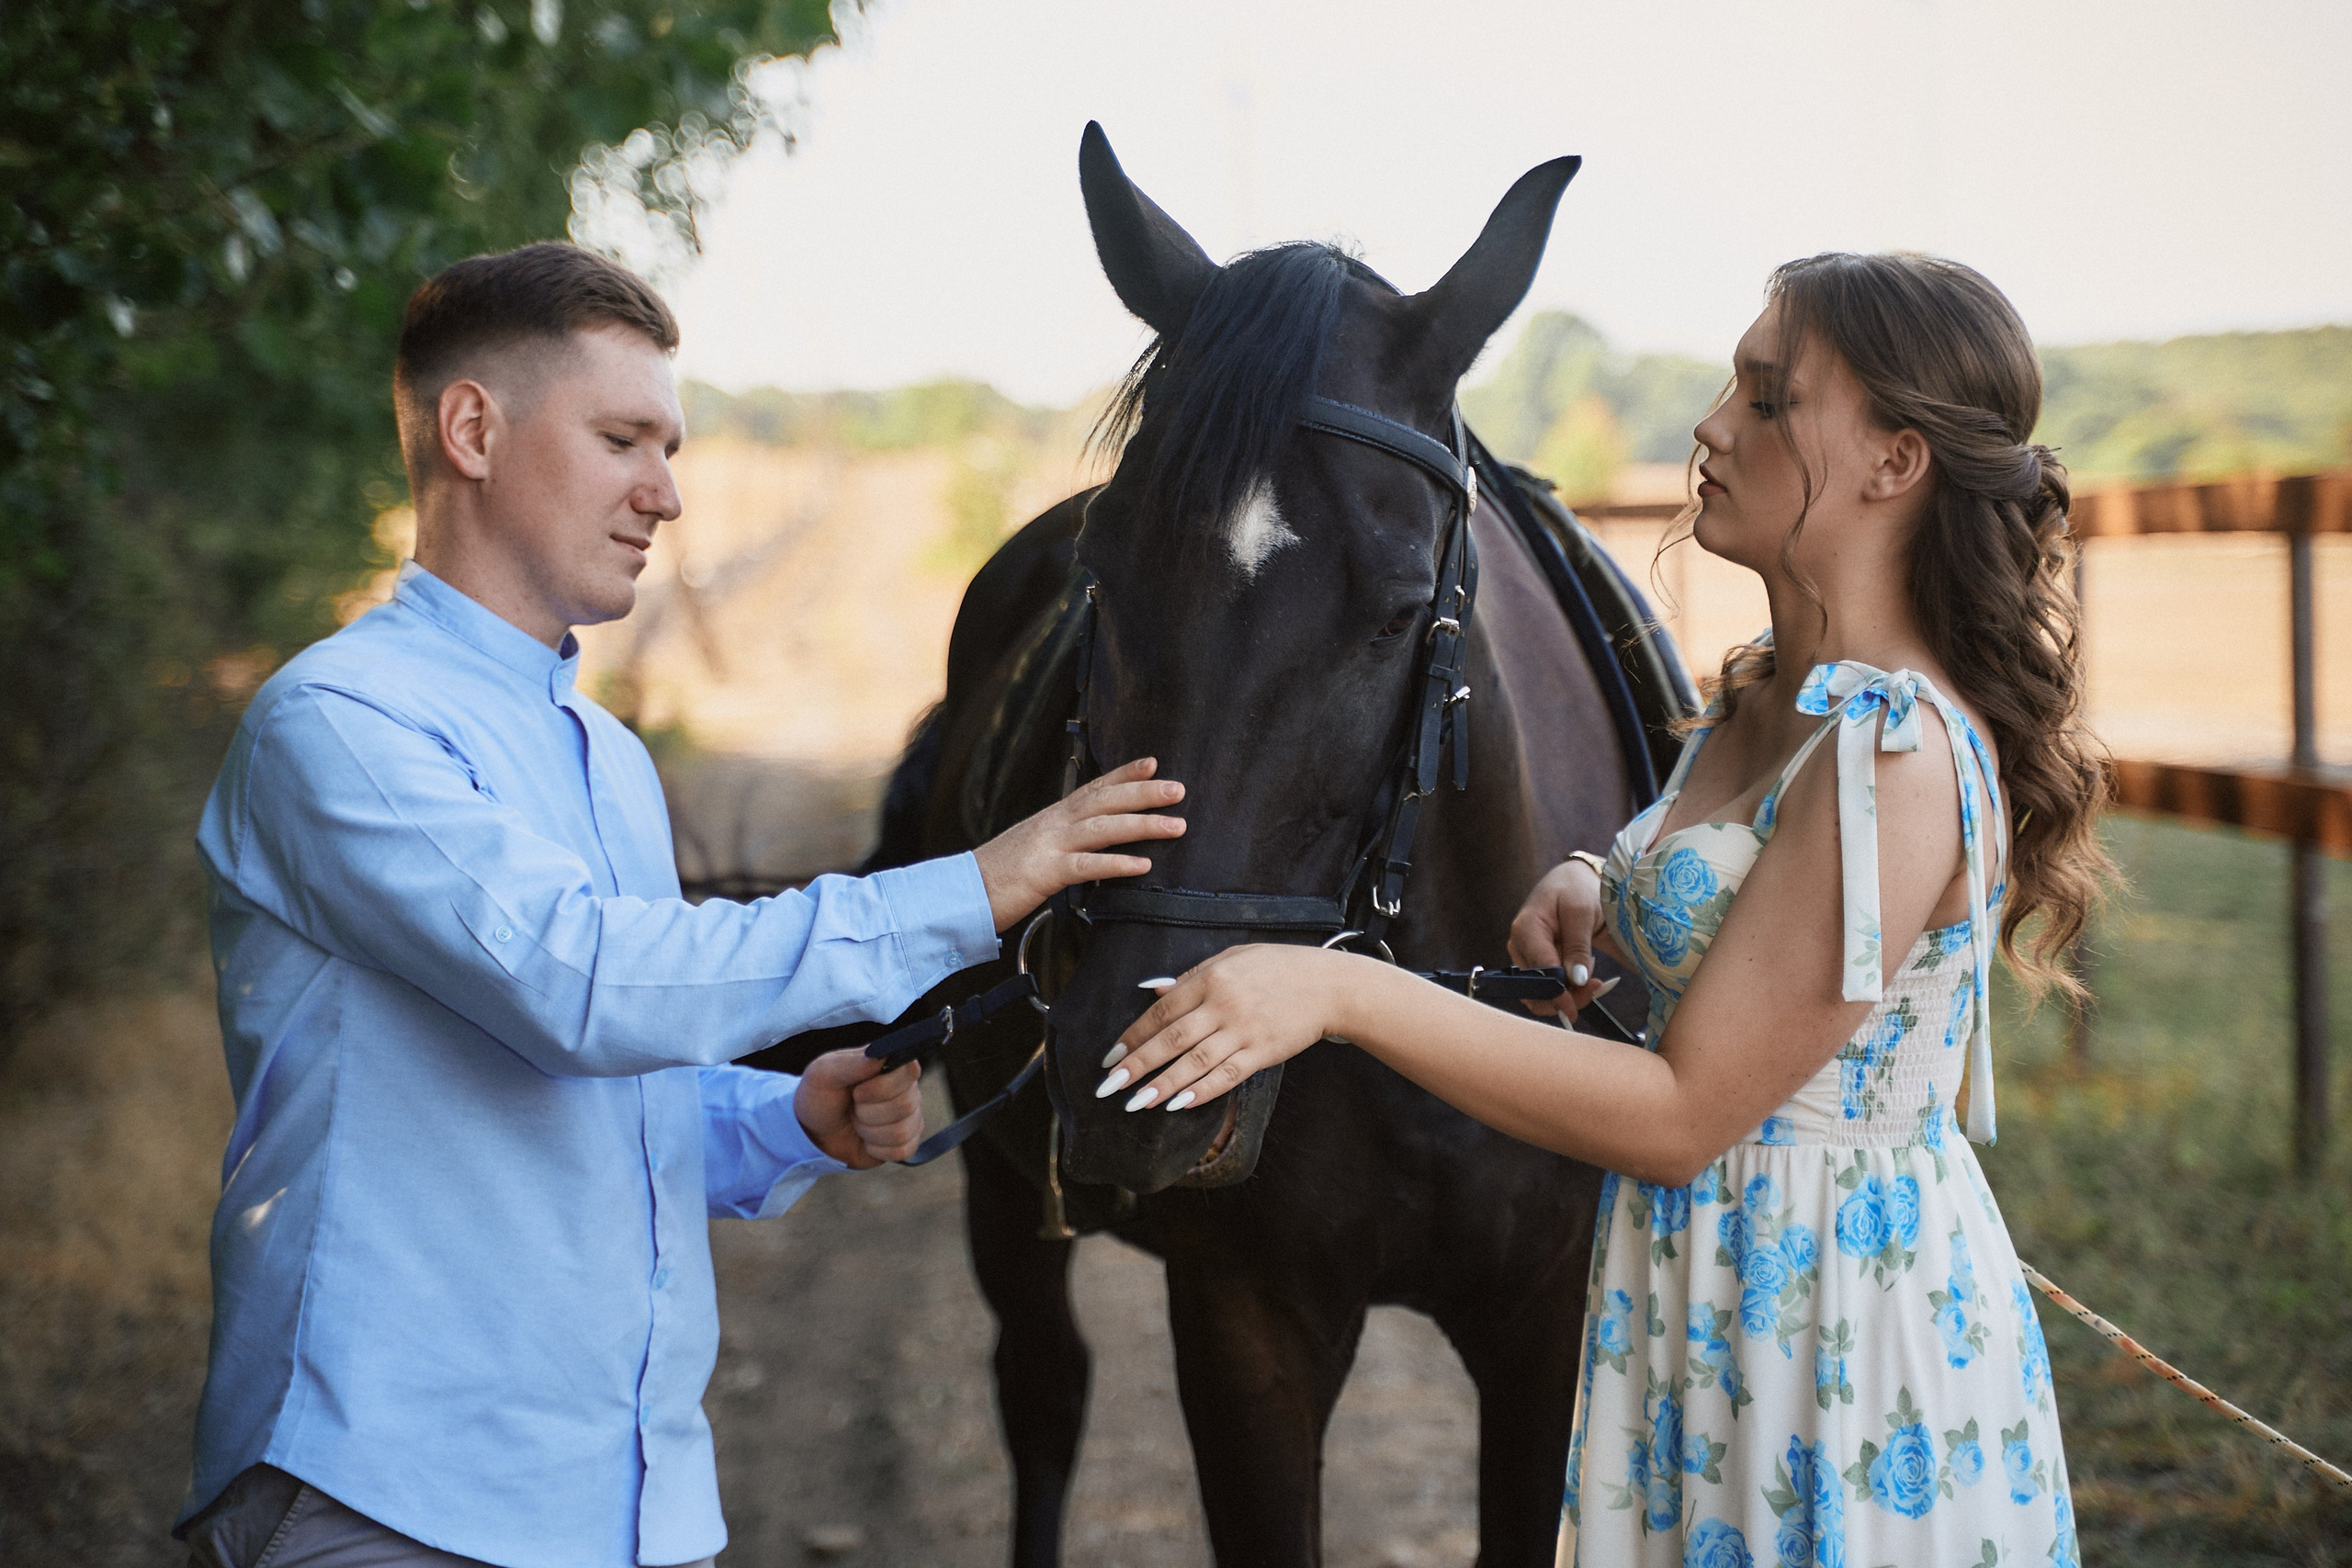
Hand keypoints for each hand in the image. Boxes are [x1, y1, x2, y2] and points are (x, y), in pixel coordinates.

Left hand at [795, 1048, 924, 1167]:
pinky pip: (901, 1151)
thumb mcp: (823, 1073)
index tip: (858, 1092)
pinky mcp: (906, 1142)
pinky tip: (865, 1140)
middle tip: (852, 1108)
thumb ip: (851, 1063)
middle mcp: (907, 1089)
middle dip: (867, 1113)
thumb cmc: (820, 1096)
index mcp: (891, 1065)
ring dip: (869, 1132)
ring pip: (901, 1131)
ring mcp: (910, 1117)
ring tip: (856, 1123)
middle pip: (905, 1105)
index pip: (909, 1071)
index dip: (883, 1086)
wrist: (814, 1132)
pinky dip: (876, 1149)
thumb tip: (879, 1055)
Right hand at [972, 757, 1186, 931]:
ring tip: (1176, 825)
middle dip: (1144, 793)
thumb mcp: (1032, 852)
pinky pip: (1086, 866)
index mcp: (1051, 818)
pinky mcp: (1044, 873)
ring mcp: (1048, 846)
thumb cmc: (996, 877)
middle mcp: (1052, 824)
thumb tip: (1088, 851)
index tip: (1153, 764)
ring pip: (1103, 827)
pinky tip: (1143, 866)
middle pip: (1105, 801)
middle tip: (1179, 789)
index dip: (1124, 774)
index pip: (1092, 788)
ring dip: (1143, 825)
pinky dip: (1117, 863)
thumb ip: (1061, 846)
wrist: (958, 893)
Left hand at [1094, 944, 1360, 1111]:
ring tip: (1135, 1102)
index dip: (1133, 1035)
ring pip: (1195, 1062)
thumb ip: (1190, 976)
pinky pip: (1227, 1075)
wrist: (1327, 985)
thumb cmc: (1277, 967)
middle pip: (1171, 1039)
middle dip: (1137, 1065)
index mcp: (1210, 978)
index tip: (1111, 1056)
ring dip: (1162, 1085)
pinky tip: (1179, 1104)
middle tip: (1108, 1086)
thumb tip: (1152, 991)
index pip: (1161, 1011)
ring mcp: (1243, 1030)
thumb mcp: (1231, 958)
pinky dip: (1202, 1091)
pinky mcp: (1262, 1052)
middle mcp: (1223, 1005)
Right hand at [1508, 857, 1611, 1019]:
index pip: (1539, 972)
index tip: (1577, 1006)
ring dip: (1569, 995)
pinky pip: (1548, 988)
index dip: (1557, 993)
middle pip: (1536, 989)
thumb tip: (1576, 979)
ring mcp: (1526, 957)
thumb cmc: (1576, 889)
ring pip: (1541, 994)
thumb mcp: (1582, 912)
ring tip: (1595, 980)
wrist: (1573, 880)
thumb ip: (1578, 946)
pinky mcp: (1536, 964)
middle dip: (1566, 997)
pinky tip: (1585, 978)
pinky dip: (1568, 991)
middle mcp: (1519, 947)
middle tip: (1596, 988)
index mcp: (1526, 930)